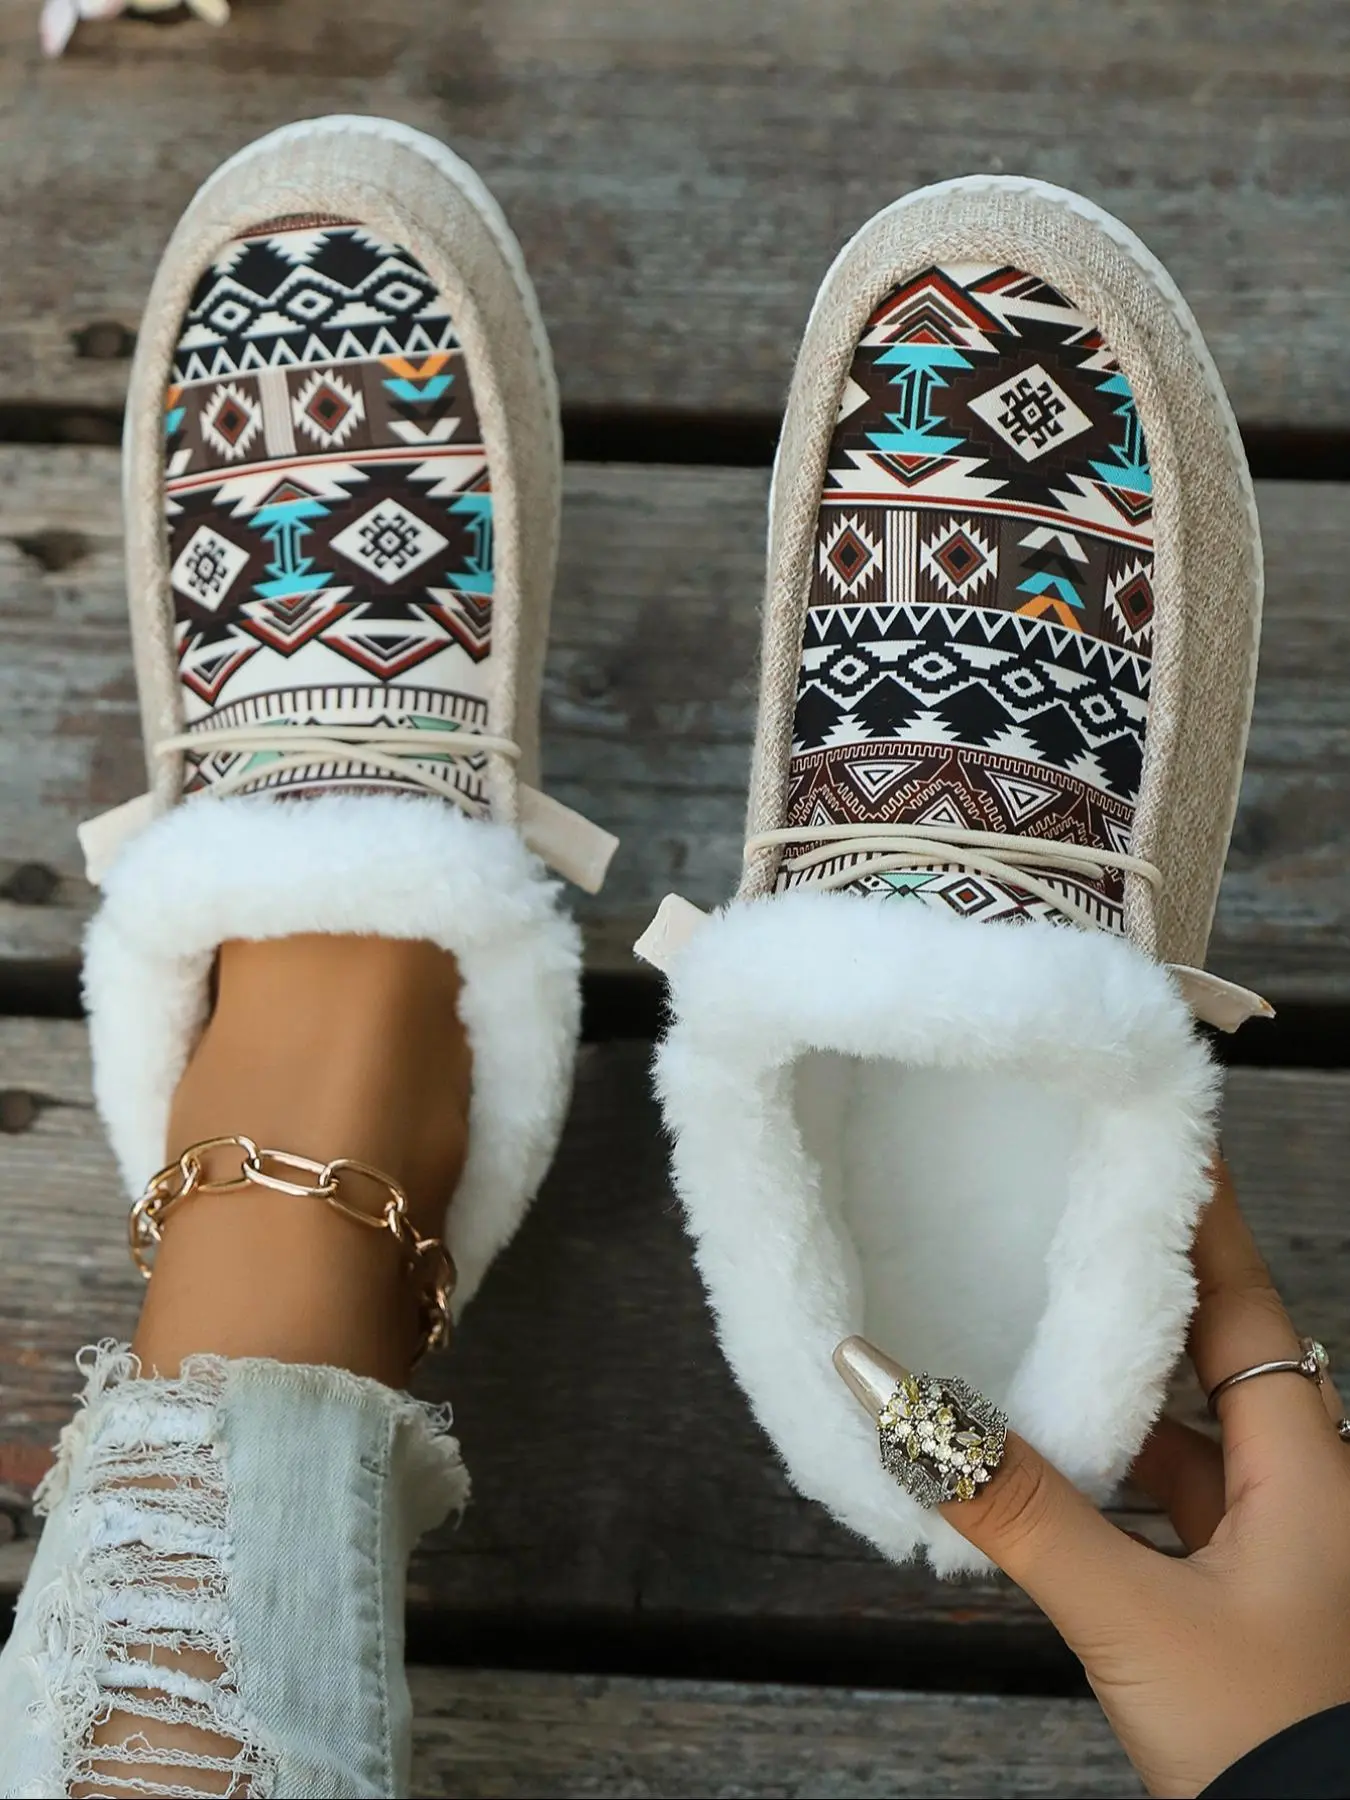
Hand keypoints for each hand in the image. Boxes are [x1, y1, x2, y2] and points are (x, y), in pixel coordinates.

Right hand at [943, 1160, 1349, 1796]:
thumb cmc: (1268, 1743)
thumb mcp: (1131, 1616)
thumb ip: (1011, 1506)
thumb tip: (892, 1397)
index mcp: (1307, 1468)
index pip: (1246, 1297)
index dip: (1200, 1212)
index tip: (1154, 1124)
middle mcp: (1300, 1489)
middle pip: (1215, 1350)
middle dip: (1141, 1283)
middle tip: (1069, 1207)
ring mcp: (1274, 1545)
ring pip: (1190, 1428)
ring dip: (1119, 1383)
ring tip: (1037, 1321)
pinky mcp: (1240, 1595)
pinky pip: (1172, 1496)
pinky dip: (1114, 1467)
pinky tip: (1051, 1459)